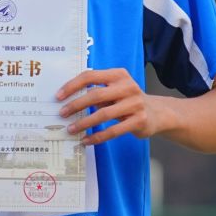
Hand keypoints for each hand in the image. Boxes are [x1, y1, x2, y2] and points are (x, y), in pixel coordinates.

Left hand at [58, 68, 172, 145]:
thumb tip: (67, 100)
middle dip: (76, 105)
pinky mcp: (139, 120)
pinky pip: (114, 131)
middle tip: (61, 114)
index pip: (90, 76)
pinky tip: (86, 140)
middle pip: (96, 95)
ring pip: (103, 114)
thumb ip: (96, 91)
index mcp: (118, 75)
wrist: (157, 113)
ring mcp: (135, 104)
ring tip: (71, 129)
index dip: (72, 86)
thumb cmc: (127, 100)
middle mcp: (128, 87)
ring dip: (84, 123)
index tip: (58, 96)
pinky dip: (97, 137)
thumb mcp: (114, 90)